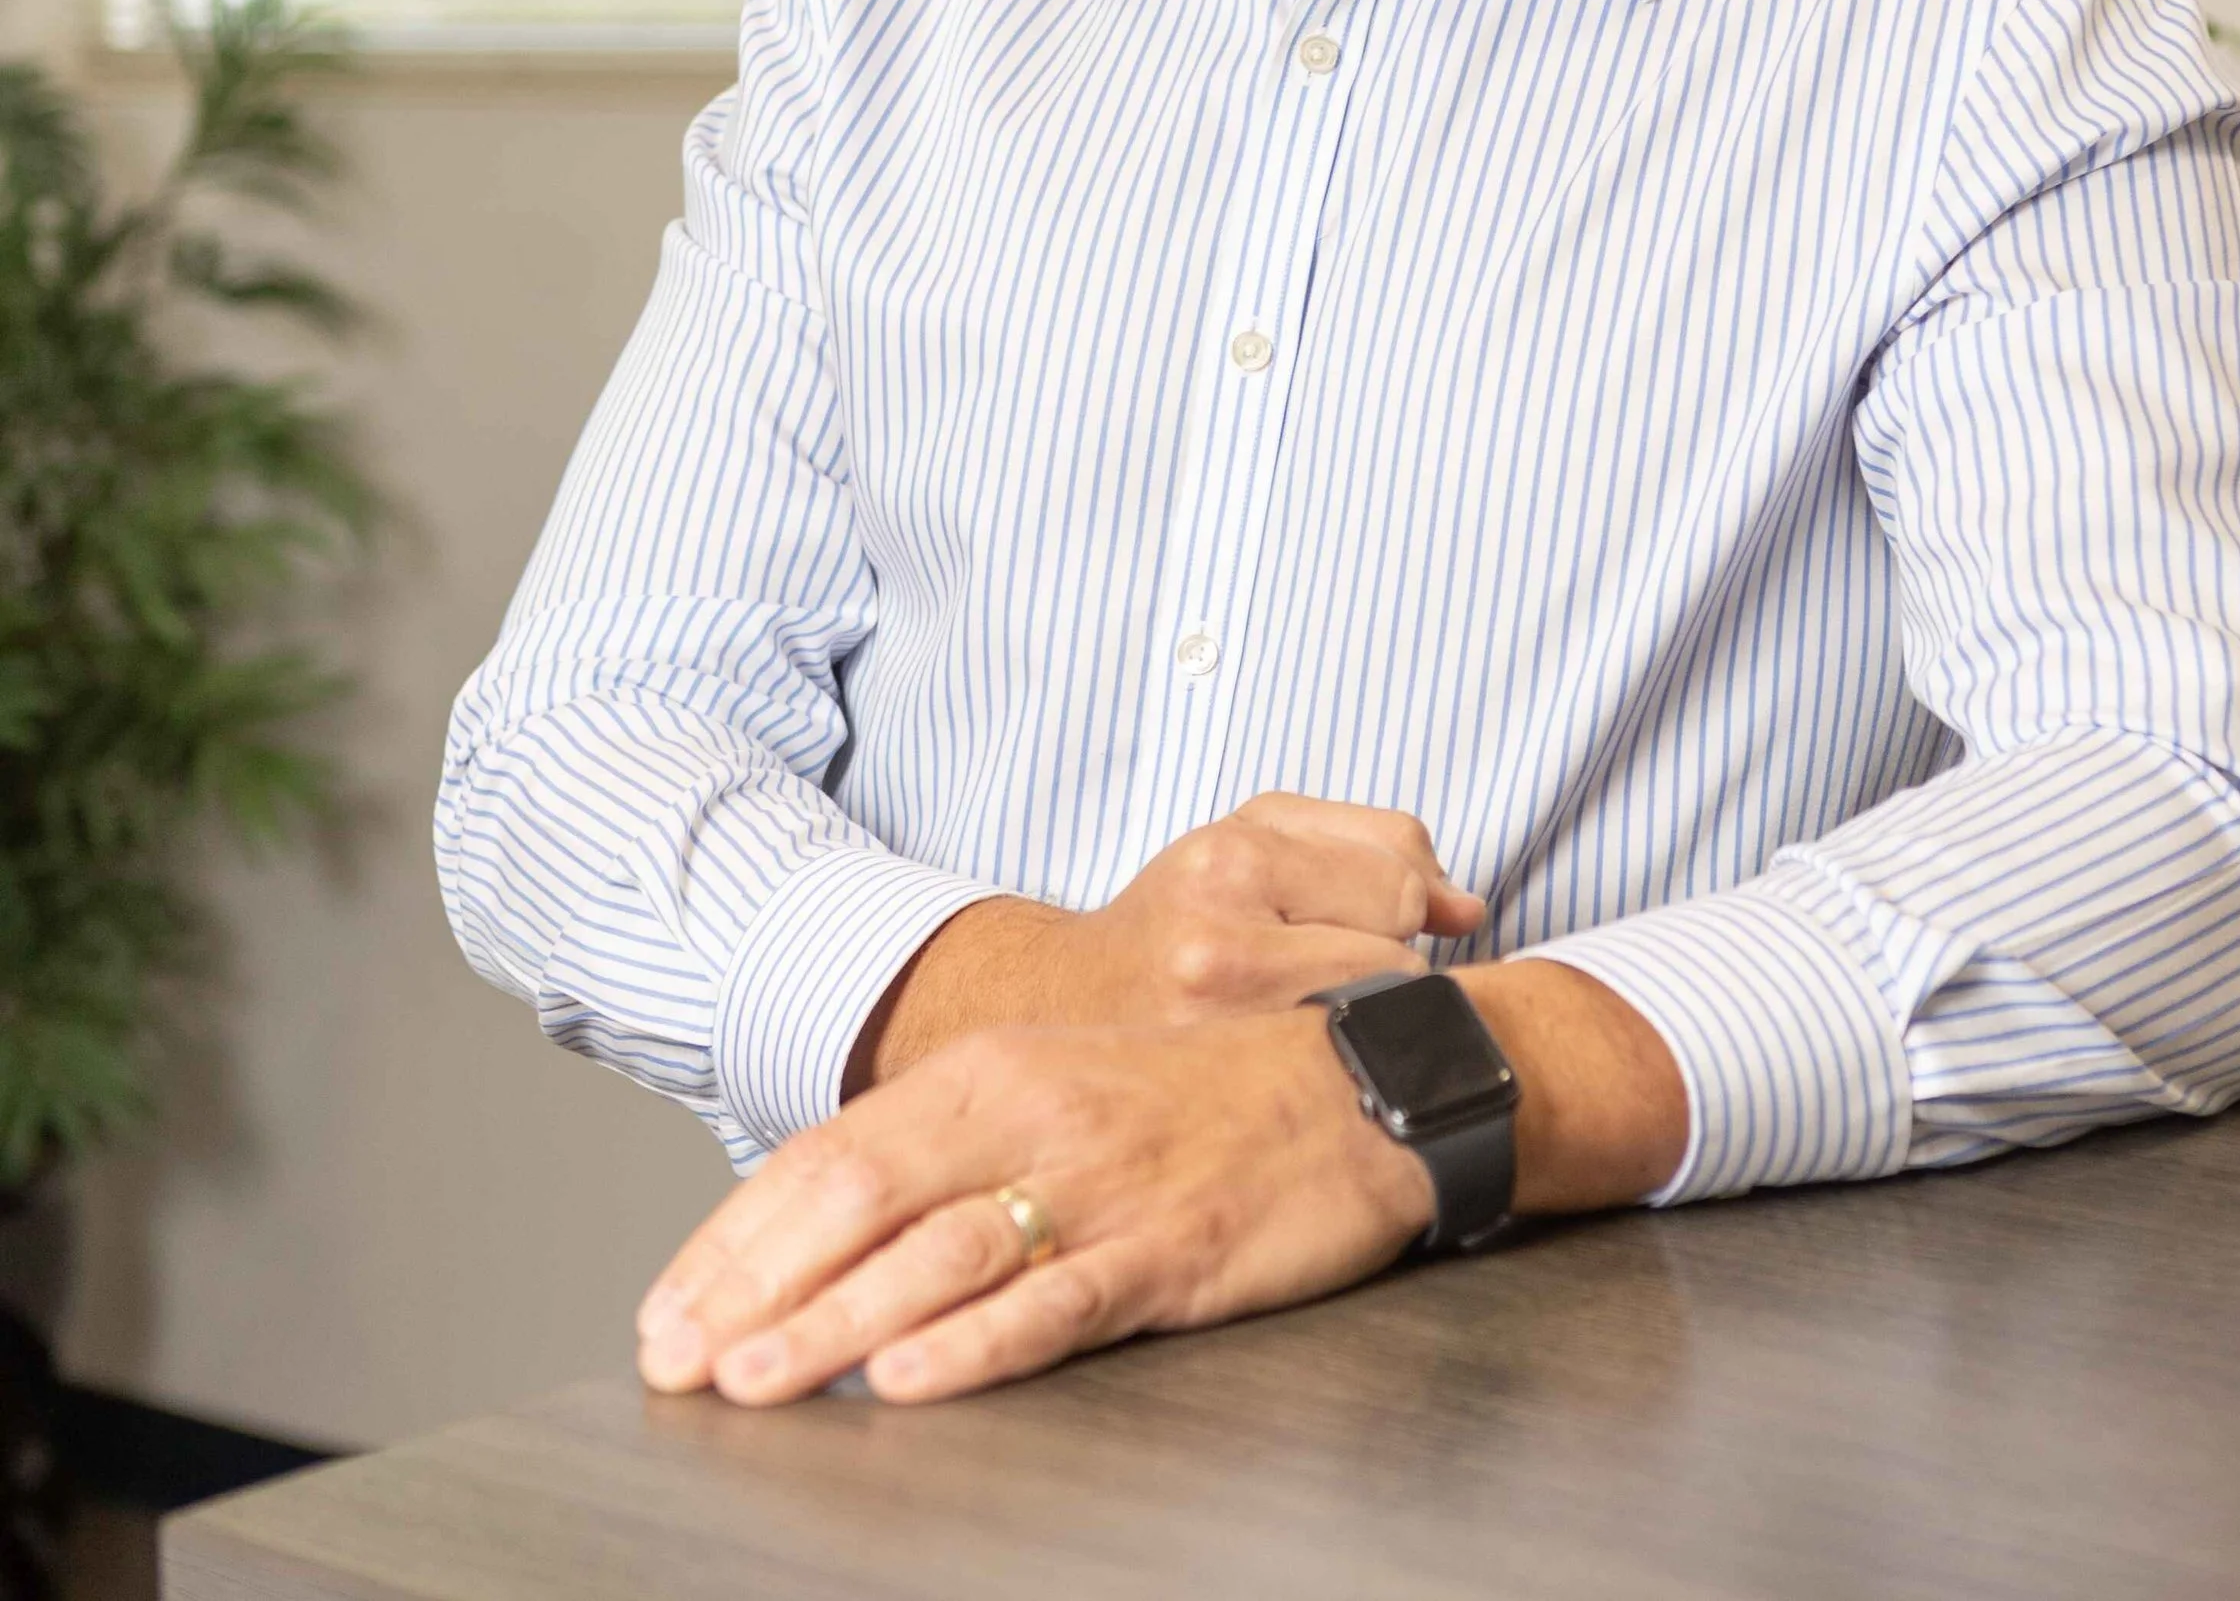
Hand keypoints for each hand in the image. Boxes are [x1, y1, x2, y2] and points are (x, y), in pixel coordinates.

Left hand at [643, 960, 1690, 1407]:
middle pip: (861, 1199)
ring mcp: (1103, 1185)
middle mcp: (1034, 1116)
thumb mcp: (1060, 1093)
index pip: (829, 1156)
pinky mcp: (1173, 1251)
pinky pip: (1059, 1300)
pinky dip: (978, 1342)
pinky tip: (912, 1379)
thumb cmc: (1197, 1097)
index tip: (664, 1315)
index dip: (734, 1239)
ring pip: (940, 1255)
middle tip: (675, 1365)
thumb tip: (822, 1235)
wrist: (1360, 1084)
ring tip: (753, 1381)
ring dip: (834, 1322)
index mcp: (994, 1073)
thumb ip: (950, 1154)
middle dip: (754, 1288)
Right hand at [849, 793, 1482, 1086]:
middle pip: (1402, 964)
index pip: (1399, 884)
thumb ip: (1376, 843)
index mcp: (1228, 861)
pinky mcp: (1219, 1106)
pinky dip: (1342, 1076)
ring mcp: (1219, 1037)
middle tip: (1331, 982)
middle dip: (1386, 971)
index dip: (1397, 905)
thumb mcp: (1256, 837)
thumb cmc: (1175, 914)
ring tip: (1318, 1023)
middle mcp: (1220, 948)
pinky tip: (1308, 1069)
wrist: (1062, 1008)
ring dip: (1370, 1029)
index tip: (1362, 925)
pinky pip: (1341, 1088)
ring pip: (1381, 1030)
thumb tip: (1468, 908)